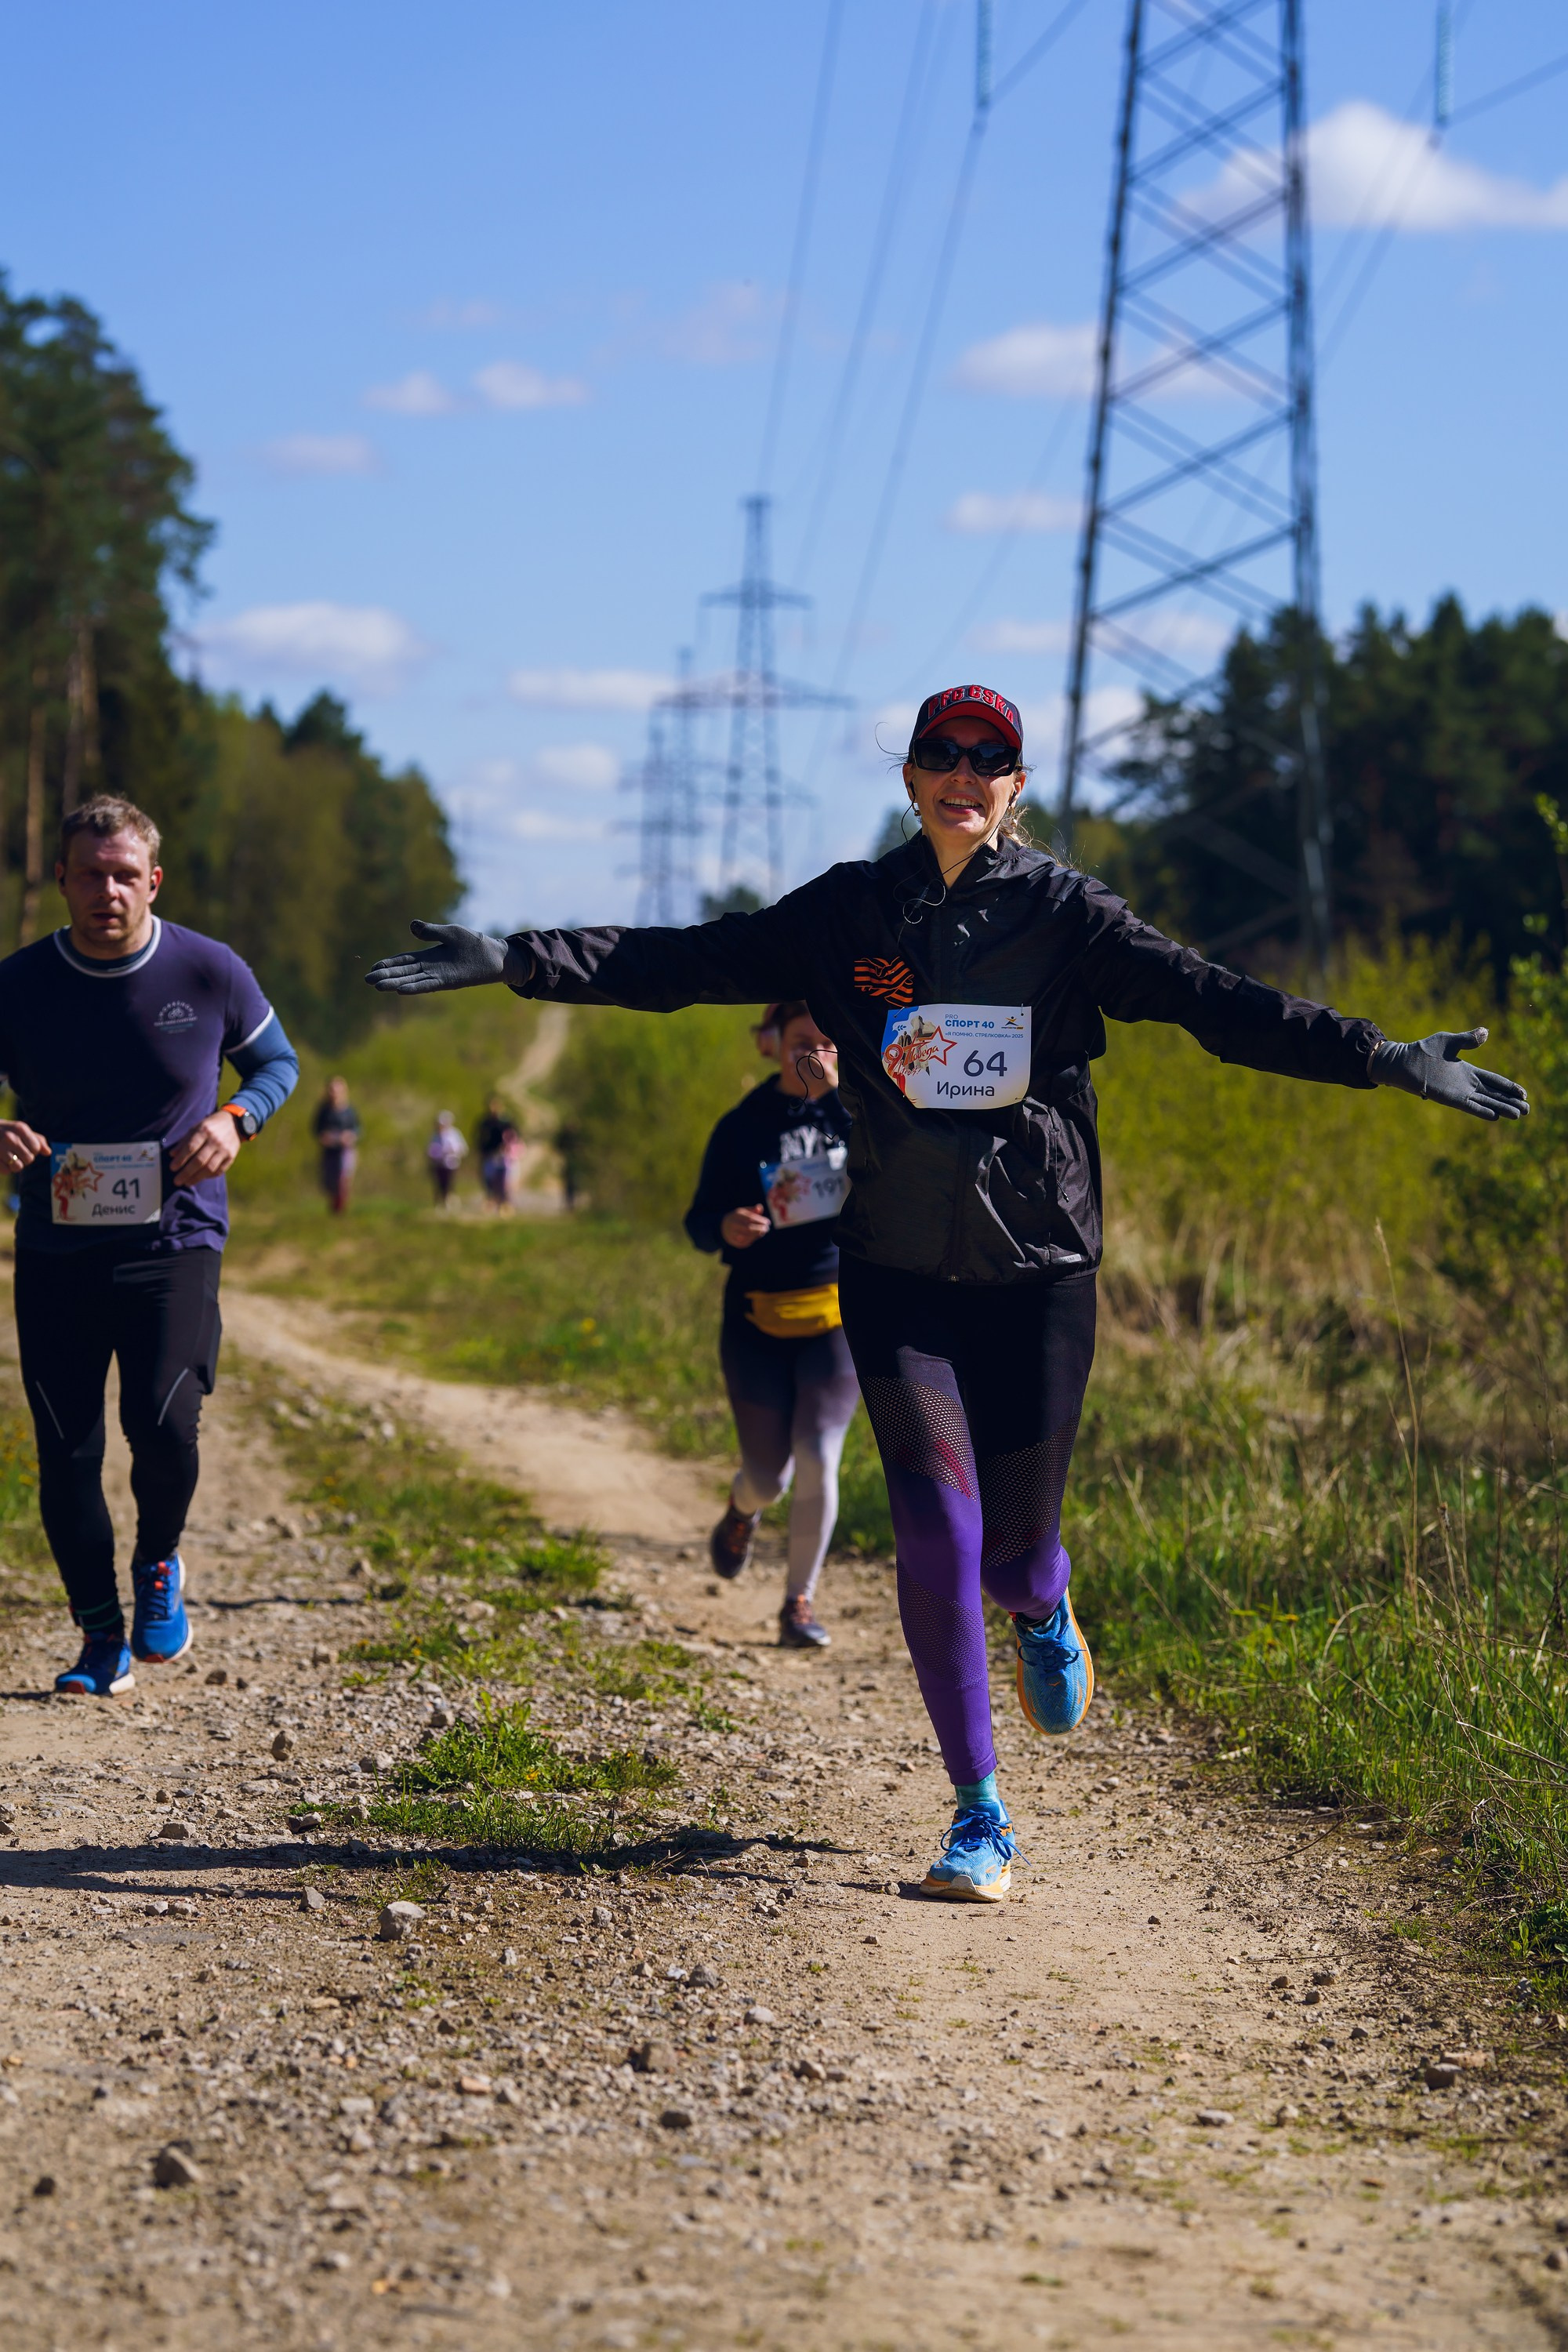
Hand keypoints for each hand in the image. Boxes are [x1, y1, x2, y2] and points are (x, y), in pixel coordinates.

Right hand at [0, 1120, 46, 1173]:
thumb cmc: (5, 1131)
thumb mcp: (20, 1130)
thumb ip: (36, 1139)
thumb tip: (48, 1152)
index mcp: (20, 1128)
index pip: (36, 1148)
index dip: (33, 1150)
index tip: (25, 1146)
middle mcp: (10, 1137)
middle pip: (29, 1159)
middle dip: (25, 1158)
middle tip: (16, 1152)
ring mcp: (0, 1148)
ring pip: (18, 1167)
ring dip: (15, 1165)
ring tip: (9, 1157)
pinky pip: (6, 1171)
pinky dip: (5, 1168)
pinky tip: (1, 1160)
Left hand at [170, 1113, 242, 1186]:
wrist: (234, 1124)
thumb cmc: (209, 1127)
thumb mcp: (195, 1128)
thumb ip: (184, 1141)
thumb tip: (172, 1155)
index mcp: (204, 1131)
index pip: (191, 1148)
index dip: (181, 1159)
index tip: (172, 1168)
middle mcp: (215, 1141)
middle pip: (199, 1160)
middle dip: (186, 1172)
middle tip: (177, 1181)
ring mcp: (224, 1150)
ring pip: (209, 1168)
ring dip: (196, 1178)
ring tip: (187, 1183)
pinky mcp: (231, 1157)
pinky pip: (219, 1170)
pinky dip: (208, 1176)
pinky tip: (200, 1178)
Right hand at [365, 922, 522, 994]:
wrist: (494, 955)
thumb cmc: (474, 943)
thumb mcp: (450, 932)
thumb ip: (431, 932)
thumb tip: (411, 926)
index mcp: (428, 955)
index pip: (403, 960)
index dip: (388, 963)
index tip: (373, 967)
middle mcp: (430, 967)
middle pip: (403, 972)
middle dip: (386, 975)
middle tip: (368, 980)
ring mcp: (438, 975)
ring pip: (411, 980)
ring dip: (395, 983)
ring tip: (378, 986)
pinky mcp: (448, 982)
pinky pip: (427, 985)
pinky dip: (414, 987)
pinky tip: (400, 990)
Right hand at [721, 1206, 770, 1248]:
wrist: (723, 1226)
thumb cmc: (738, 1218)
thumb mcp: (744, 1211)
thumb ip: (753, 1210)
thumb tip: (760, 1207)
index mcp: (736, 1215)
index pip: (750, 1218)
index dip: (760, 1221)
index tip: (768, 1222)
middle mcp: (733, 1224)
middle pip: (748, 1228)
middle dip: (759, 1229)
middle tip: (767, 1229)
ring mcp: (732, 1234)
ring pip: (746, 1236)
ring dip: (757, 1235)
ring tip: (762, 1232)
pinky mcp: (733, 1241)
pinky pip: (744, 1242)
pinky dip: (752, 1239)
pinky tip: (756, 1236)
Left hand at [1373, 1028, 1528, 1121]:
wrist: (1402, 1061)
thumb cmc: (1423, 1051)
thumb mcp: (1449, 1041)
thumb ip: (1467, 1039)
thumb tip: (1486, 1032)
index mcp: (1468, 1071)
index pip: (1494, 1080)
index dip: (1508, 1087)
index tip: (1524, 1093)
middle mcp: (1466, 1084)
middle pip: (1494, 1094)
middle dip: (1511, 1101)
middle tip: (1528, 1109)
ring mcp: (1458, 1092)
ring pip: (1486, 1102)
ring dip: (1502, 1108)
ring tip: (1519, 1115)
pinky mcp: (1449, 1098)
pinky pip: (1469, 1106)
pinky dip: (1482, 1110)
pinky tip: (1495, 1116)